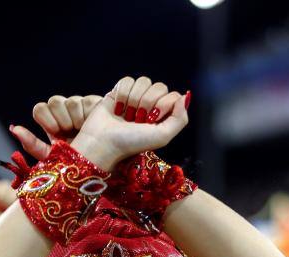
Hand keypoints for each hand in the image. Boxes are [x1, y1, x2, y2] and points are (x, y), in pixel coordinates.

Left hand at [10, 94, 101, 161]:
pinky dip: (86, 114)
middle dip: (60, 119)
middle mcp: (65, 113)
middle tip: (70, 132)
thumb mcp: (54, 159)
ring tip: (83, 132)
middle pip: (53, 102)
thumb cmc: (79, 165)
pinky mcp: (94, 103)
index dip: (46, 119)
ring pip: (68, 101)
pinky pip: (84, 101)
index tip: (55, 133)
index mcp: (53, 124)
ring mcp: (79, 106)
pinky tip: (92, 125)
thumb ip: (32, 145)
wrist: (105, 164)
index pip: (40, 110)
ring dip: (74, 119)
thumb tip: (13, 128)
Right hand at [72, 77, 188, 170]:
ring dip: (134, 99)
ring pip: (144, 81)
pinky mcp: (120, 91)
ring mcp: (135, 98)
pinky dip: (122, 94)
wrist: (103, 142)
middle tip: (137, 119)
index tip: (152, 119)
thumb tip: (186, 96)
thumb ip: (180, 119)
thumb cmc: (131, 143)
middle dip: (147, 102)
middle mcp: (151, 106)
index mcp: (163, 116)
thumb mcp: (162, 137)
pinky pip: (128, 80)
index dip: (163, 104)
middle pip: (159, 86)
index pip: (173, 96)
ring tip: (126, 115)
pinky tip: (117, 108)